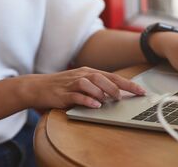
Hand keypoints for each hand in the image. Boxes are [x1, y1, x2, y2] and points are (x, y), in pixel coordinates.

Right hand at [19, 67, 145, 108]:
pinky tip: (95, 105)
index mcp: (89, 72)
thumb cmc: (62, 86)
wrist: (36, 87)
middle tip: (126, 96)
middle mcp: (82, 75)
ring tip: (111, 99)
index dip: (128, 83)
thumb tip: (117, 95)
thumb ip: (98, 87)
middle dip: (118, 86)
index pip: (113, 76)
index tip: (141, 91)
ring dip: (103, 91)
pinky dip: (87, 100)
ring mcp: (72, 83)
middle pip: (103, 77)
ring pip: (90, 83)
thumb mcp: (82, 83)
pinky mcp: (63, 94)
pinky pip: (76, 96)